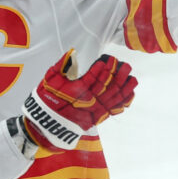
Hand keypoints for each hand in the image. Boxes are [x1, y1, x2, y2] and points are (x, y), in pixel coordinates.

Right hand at [21, 51, 136, 149]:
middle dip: (117, 74)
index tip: (109, 59)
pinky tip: (130, 92)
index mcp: (77, 90)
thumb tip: (72, 53)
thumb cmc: (46, 101)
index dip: (104, 67)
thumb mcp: (49, 81)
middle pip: (108, 85)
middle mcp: (88, 100)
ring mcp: (94, 110)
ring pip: (114, 96)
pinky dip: (123, 101)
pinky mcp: (97, 117)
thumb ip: (61, 66)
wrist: (46, 126)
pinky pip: (114, 109)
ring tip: (131, 75)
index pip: (95, 76)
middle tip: (124, 64)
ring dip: (124, 86)